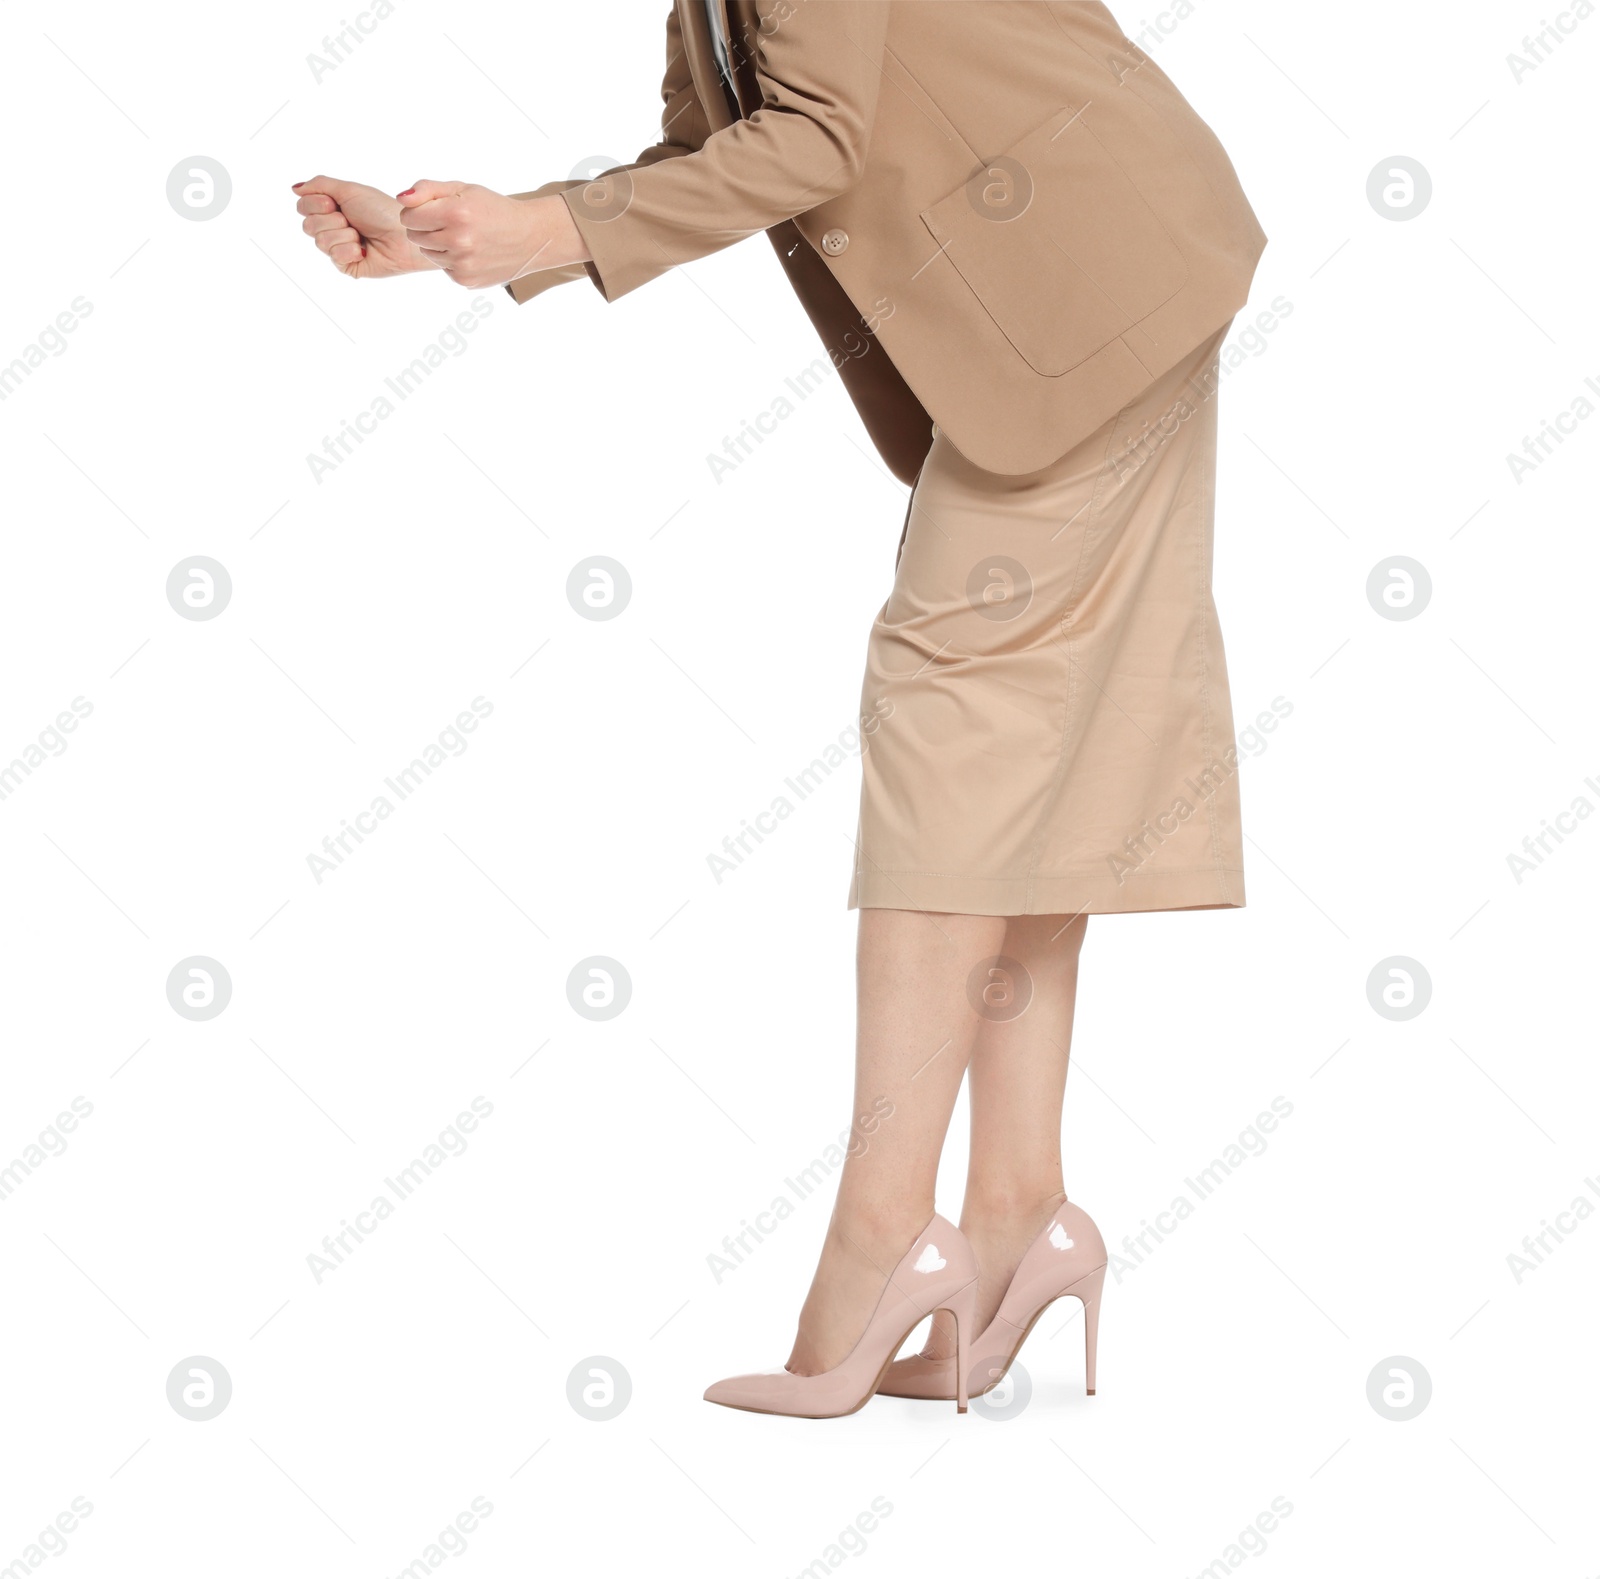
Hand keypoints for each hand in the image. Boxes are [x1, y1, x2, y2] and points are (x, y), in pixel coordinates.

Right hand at [293, 176, 435, 278]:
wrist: (403, 235)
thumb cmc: (381, 210)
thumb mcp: (348, 190)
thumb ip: (319, 185)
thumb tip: (294, 189)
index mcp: (331, 209)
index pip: (302, 207)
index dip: (315, 204)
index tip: (334, 203)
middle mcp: (333, 228)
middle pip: (307, 226)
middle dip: (330, 220)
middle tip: (350, 220)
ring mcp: (339, 248)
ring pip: (319, 242)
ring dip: (342, 234)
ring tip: (360, 235)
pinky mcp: (348, 266)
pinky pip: (334, 257)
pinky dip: (348, 250)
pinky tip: (362, 250)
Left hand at [396, 180, 588, 288]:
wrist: (530, 237)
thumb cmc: (493, 209)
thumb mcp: (463, 188)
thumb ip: (428, 189)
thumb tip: (401, 198)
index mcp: (455, 213)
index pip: (409, 216)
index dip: (417, 210)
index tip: (433, 208)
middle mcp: (459, 241)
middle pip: (415, 236)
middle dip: (426, 227)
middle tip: (449, 222)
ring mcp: (463, 264)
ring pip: (428, 253)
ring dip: (438, 244)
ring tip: (462, 237)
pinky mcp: (466, 280)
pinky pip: (444, 268)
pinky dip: (452, 260)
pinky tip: (471, 252)